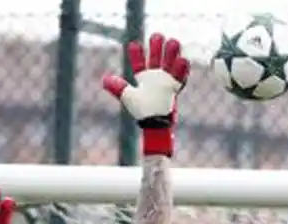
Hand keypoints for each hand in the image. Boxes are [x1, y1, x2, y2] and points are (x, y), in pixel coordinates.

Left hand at [102, 33, 190, 156]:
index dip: (136, 54)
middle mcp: (155, 78)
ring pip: (170, 64)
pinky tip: (183, 59)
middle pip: (157, 59)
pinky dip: (181, 69)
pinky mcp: (175, 88)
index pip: (139, 63)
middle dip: (157, 48)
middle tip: (157, 36)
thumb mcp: (127, 97)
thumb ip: (117, 87)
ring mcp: (166, 82)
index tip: (133, 45)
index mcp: (143, 78)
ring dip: (172, 53)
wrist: (155, 124)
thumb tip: (104, 80)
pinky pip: (180, 76)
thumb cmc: (141, 111)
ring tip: (173, 41)